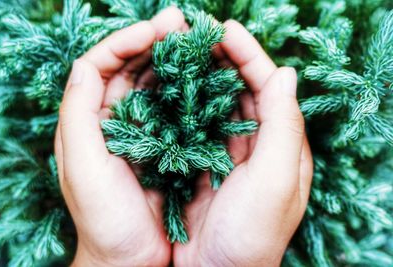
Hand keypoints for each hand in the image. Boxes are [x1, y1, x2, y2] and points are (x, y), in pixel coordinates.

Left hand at [54, 7, 185, 266]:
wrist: (129, 260)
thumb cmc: (105, 221)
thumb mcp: (84, 169)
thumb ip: (78, 116)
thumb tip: (85, 65)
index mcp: (86, 120)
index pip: (100, 64)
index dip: (126, 41)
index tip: (157, 29)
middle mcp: (109, 119)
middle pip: (128, 67)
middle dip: (152, 41)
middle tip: (181, 22)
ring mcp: (137, 130)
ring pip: (151, 83)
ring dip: (169, 60)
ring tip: (193, 41)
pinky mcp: (160, 144)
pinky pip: (171, 108)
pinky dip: (183, 89)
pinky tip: (200, 78)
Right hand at [173, 20, 312, 265]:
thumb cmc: (251, 234)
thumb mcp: (275, 181)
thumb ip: (284, 127)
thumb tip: (286, 73)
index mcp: (282, 146)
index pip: (269, 87)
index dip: (250, 56)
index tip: (226, 29)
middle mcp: (259, 146)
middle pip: (243, 91)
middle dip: (225, 60)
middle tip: (200, 34)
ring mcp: (229, 155)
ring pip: (219, 104)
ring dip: (205, 77)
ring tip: (185, 53)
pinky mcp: (205, 165)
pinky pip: (198, 126)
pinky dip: (188, 105)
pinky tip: (174, 89)